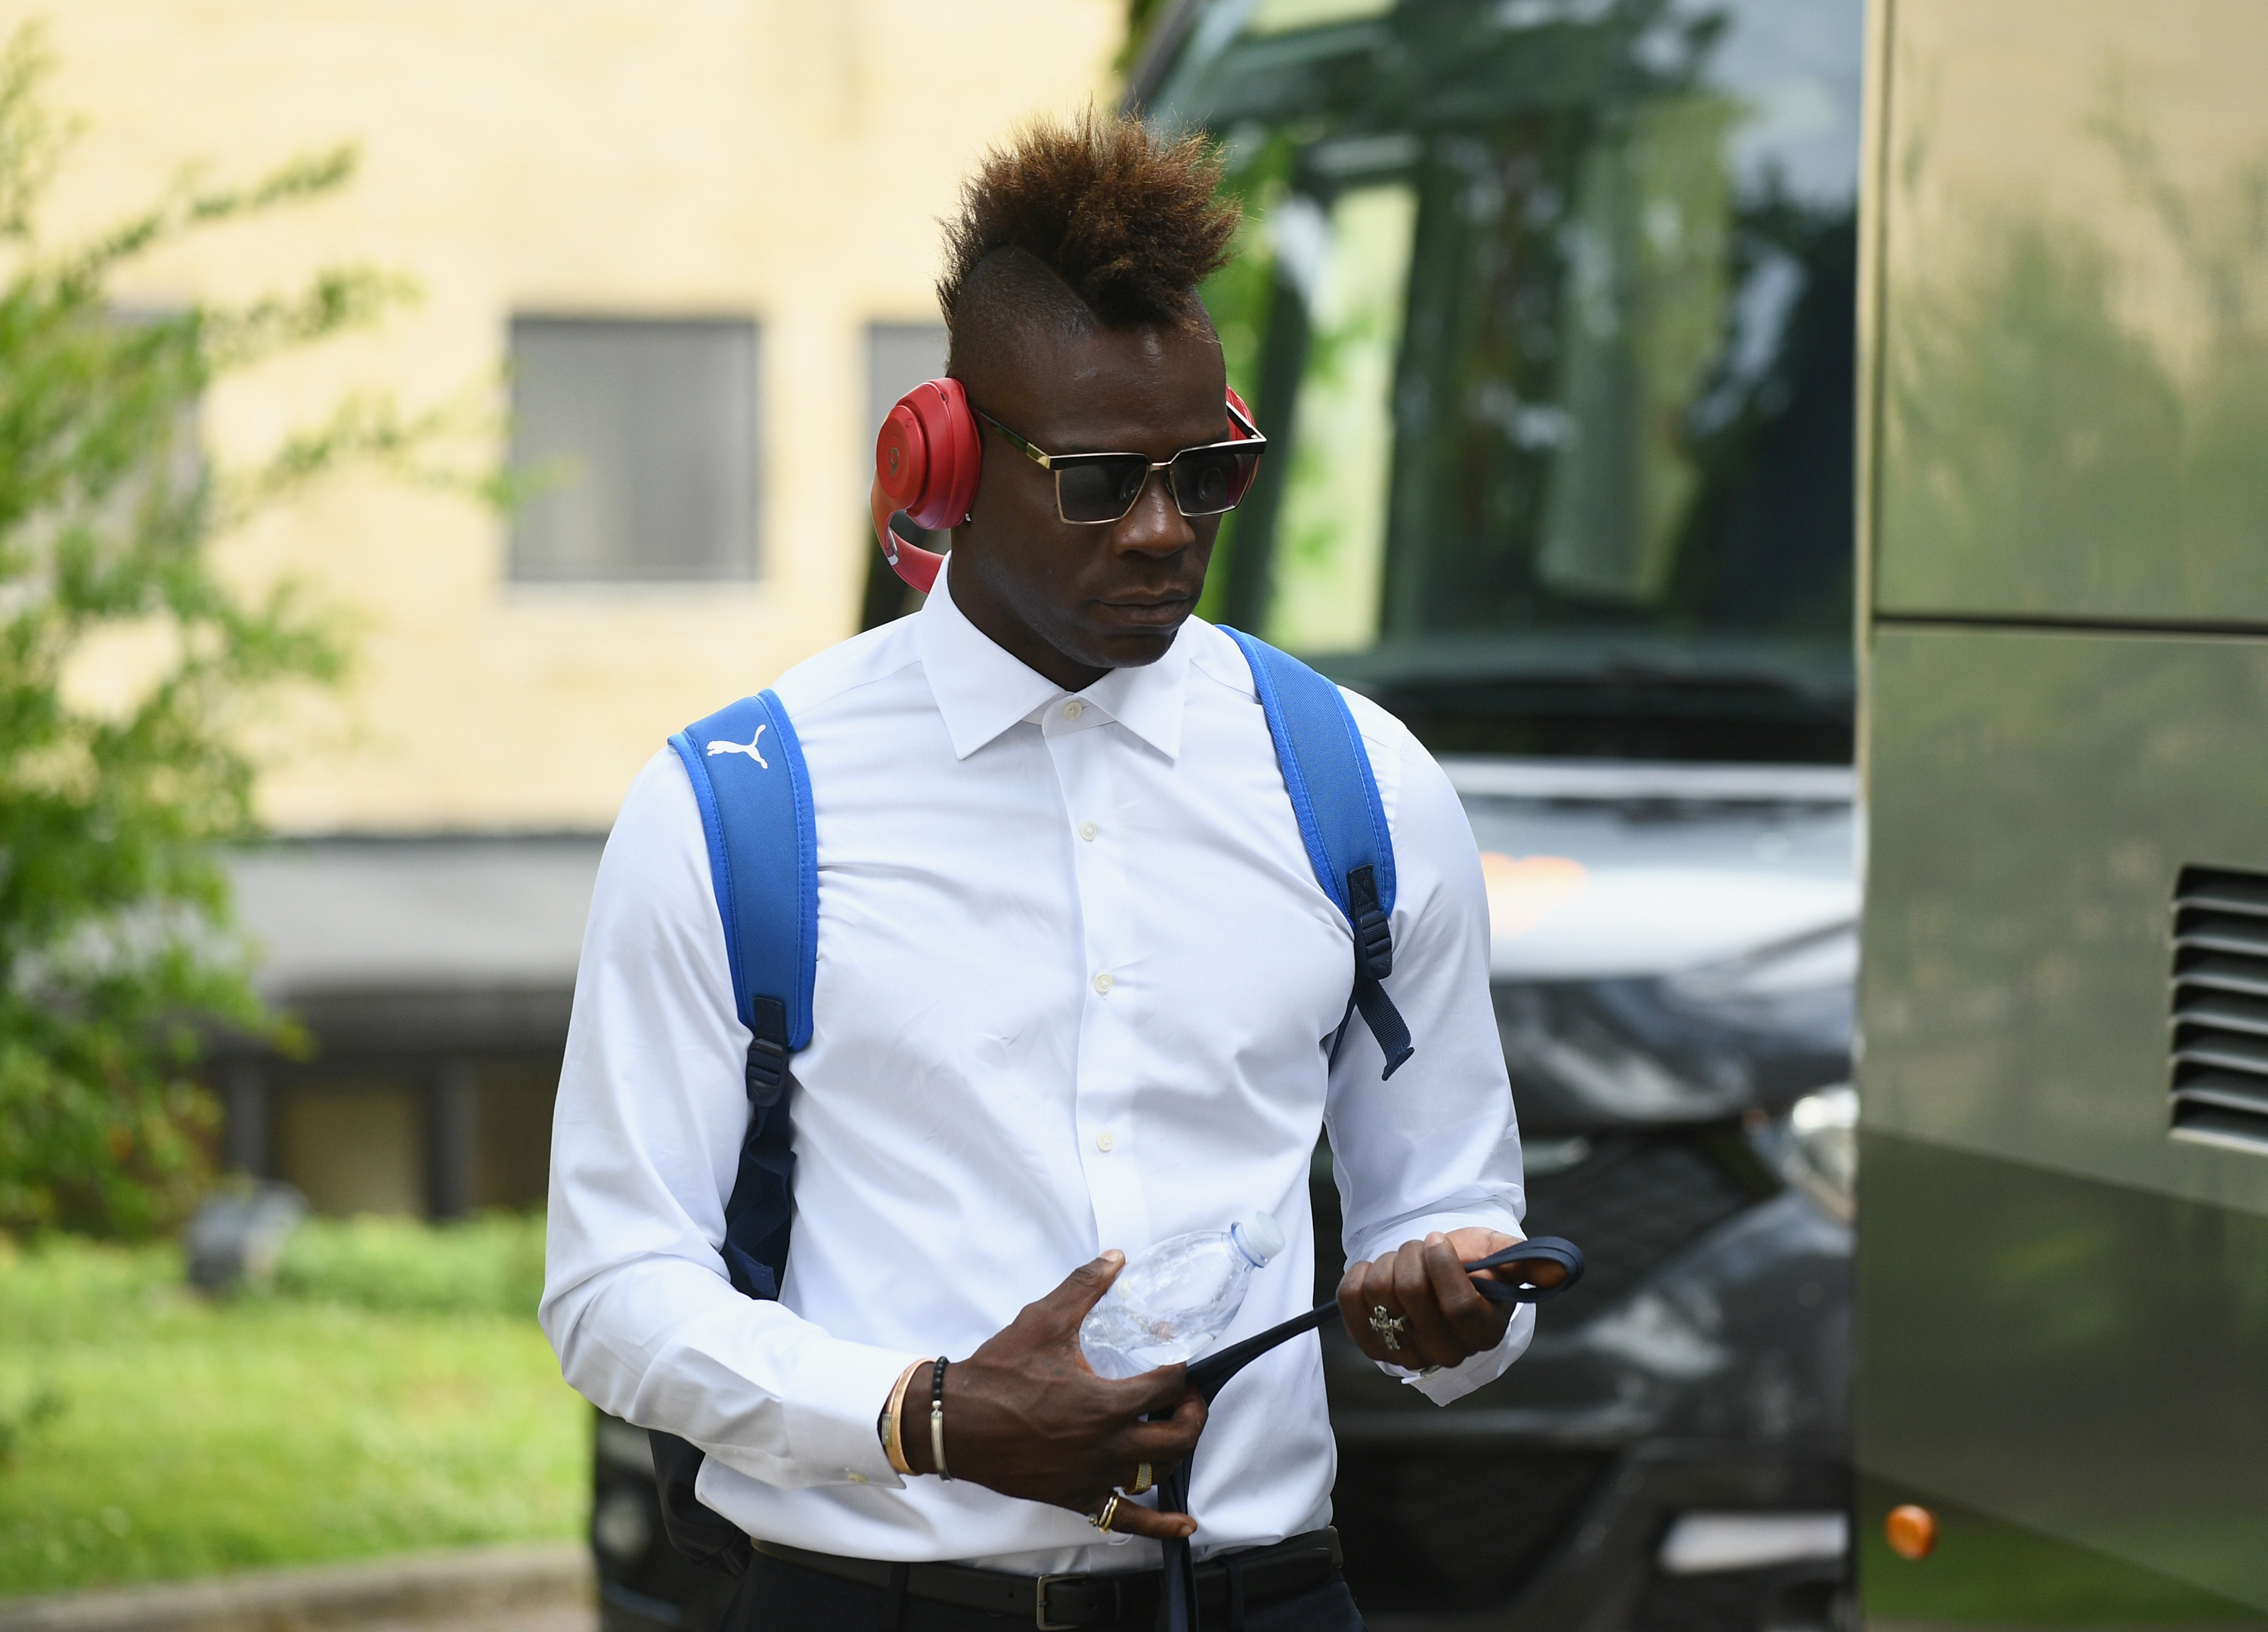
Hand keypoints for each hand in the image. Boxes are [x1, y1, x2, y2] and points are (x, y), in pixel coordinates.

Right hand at [907, 1252, 1204, 1540]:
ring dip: (1176, 1452)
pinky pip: (1125, 1519)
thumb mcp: (1043, 1320)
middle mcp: (1106, 1446)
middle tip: (1187, 1397)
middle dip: (1192, 1414)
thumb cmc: (997, 1374)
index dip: (1181, 1371)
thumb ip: (1084, 1286)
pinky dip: (1159, 1524)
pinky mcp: (1076, 1496)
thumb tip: (1114, 1257)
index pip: (1167, 1387)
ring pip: (1158, 1475)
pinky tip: (1183, 1525)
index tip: (1177, 1360)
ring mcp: (1093, 1476)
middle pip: (1177, 1438)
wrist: (956, 1421)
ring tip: (1174, 1431)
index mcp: (1104, 1403)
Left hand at [1336, 1228, 1563, 1370]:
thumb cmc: (1473, 1261)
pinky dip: (1359, 1275)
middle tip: (1418, 1245)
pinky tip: (1378, 1271)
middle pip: (1412, 1295)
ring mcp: (1407, 1352)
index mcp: (1484, 1331)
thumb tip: (1559, 1271)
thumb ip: (1530, 1262)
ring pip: (1379, 1294)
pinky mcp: (1373, 1343)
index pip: (1457, 1306)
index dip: (1441, 1267)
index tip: (1434, 1237)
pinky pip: (1350, 1301)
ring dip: (1387, 1262)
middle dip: (1411, 1255)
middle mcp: (1447, 1351)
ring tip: (1403, 1261)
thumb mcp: (1501, 1253)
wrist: (1434, 1271)